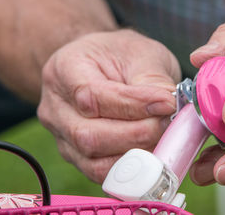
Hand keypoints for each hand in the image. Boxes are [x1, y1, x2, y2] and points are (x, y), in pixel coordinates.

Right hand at [37, 29, 180, 182]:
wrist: (103, 65)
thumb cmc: (120, 55)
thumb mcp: (139, 53)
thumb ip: (152, 81)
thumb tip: (169, 110)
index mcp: (64, 69)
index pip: (92, 96)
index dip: (133, 105)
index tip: (167, 103)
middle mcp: (54, 106)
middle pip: (88, 135)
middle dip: (136, 134)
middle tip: (169, 123)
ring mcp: (61, 135)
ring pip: (92, 160)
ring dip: (135, 154)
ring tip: (163, 137)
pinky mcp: (75, 155)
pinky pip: (98, 172)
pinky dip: (128, 168)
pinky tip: (150, 152)